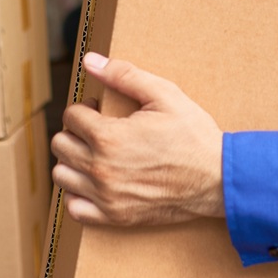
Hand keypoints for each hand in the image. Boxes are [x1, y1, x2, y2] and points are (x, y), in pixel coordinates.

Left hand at [51, 51, 224, 225]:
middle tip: (96, 130)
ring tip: (93, 154)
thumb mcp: (164, 95)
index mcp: (109, 138)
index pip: (71, 117)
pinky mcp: (115, 217)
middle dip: (74, 132)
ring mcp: (106, 197)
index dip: (84, 108)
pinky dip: (78, 194)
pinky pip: (75, 209)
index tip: (99, 110)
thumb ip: (124, 75)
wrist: (217, 179)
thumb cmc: (193, 136)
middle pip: (60, 145)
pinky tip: (95, 183)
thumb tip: (90, 61)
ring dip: (72, 161)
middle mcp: (101, 170)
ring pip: (61, 175)